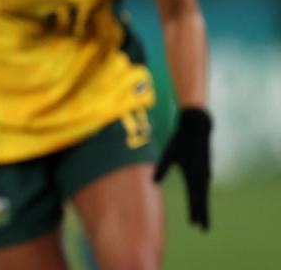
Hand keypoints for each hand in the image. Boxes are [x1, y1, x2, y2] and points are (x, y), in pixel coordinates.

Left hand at [154, 107, 212, 229]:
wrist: (198, 128)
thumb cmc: (181, 140)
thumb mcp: (169, 154)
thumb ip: (162, 169)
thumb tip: (152, 183)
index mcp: (193, 174)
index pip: (194, 199)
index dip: (194, 212)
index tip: (195, 226)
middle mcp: (202, 177)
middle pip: (202, 200)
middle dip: (202, 215)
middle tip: (203, 231)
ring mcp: (206, 174)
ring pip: (204, 195)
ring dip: (203, 207)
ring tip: (201, 220)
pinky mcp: (206, 170)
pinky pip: (204, 188)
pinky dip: (203, 197)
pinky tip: (201, 202)